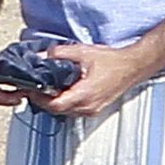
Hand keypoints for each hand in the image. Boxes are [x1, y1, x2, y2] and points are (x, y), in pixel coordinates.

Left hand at [31, 42, 152, 118]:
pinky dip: (65, 103)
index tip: (32, 89)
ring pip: (65, 112)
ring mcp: (91, 110)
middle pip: (57, 110)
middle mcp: (88, 107)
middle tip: (35, 88)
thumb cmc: (113, 61)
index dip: (40, 98)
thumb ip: (60, 53)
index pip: (55, 105)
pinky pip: (73, 111)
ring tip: (47, 89)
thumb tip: (42, 55)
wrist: (132, 67)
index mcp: (85, 94)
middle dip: (44, 100)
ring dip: (54, 103)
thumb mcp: (83, 52)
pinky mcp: (94, 109)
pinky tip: (62, 92)